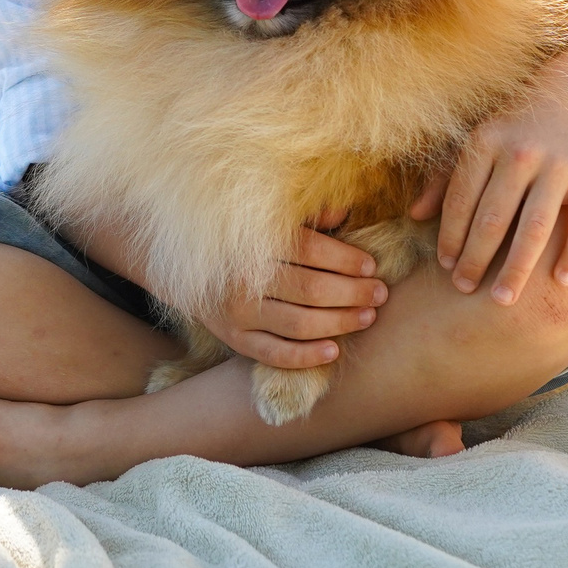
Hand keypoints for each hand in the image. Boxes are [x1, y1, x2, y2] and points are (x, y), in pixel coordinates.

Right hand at [196, 222, 389, 369]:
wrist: (187, 271)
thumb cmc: (241, 244)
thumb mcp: (268, 223)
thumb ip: (306, 218)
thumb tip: (343, 212)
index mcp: (254, 243)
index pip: (310, 251)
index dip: (346, 259)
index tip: (371, 266)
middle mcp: (244, 278)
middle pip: (310, 290)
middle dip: (352, 293)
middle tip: (380, 293)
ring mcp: (237, 312)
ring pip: (298, 324)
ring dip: (340, 323)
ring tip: (367, 317)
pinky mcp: (234, 339)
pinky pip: (275, 354)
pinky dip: (306, 356)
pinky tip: (334, 350)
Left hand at [414, 81, 567, 306]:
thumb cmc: (516, 129)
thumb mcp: (479, 142)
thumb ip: (445, 179)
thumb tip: (413, 216)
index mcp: (486, 143)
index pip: (462, 199)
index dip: (451, 236)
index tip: (446, 267)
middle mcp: (520, 153)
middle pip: (494, 219)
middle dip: (476, 259)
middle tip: (465, 290)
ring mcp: (559, 164)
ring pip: (536, 227)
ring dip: (518, 268)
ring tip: (503, 299)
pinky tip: (562, 281)